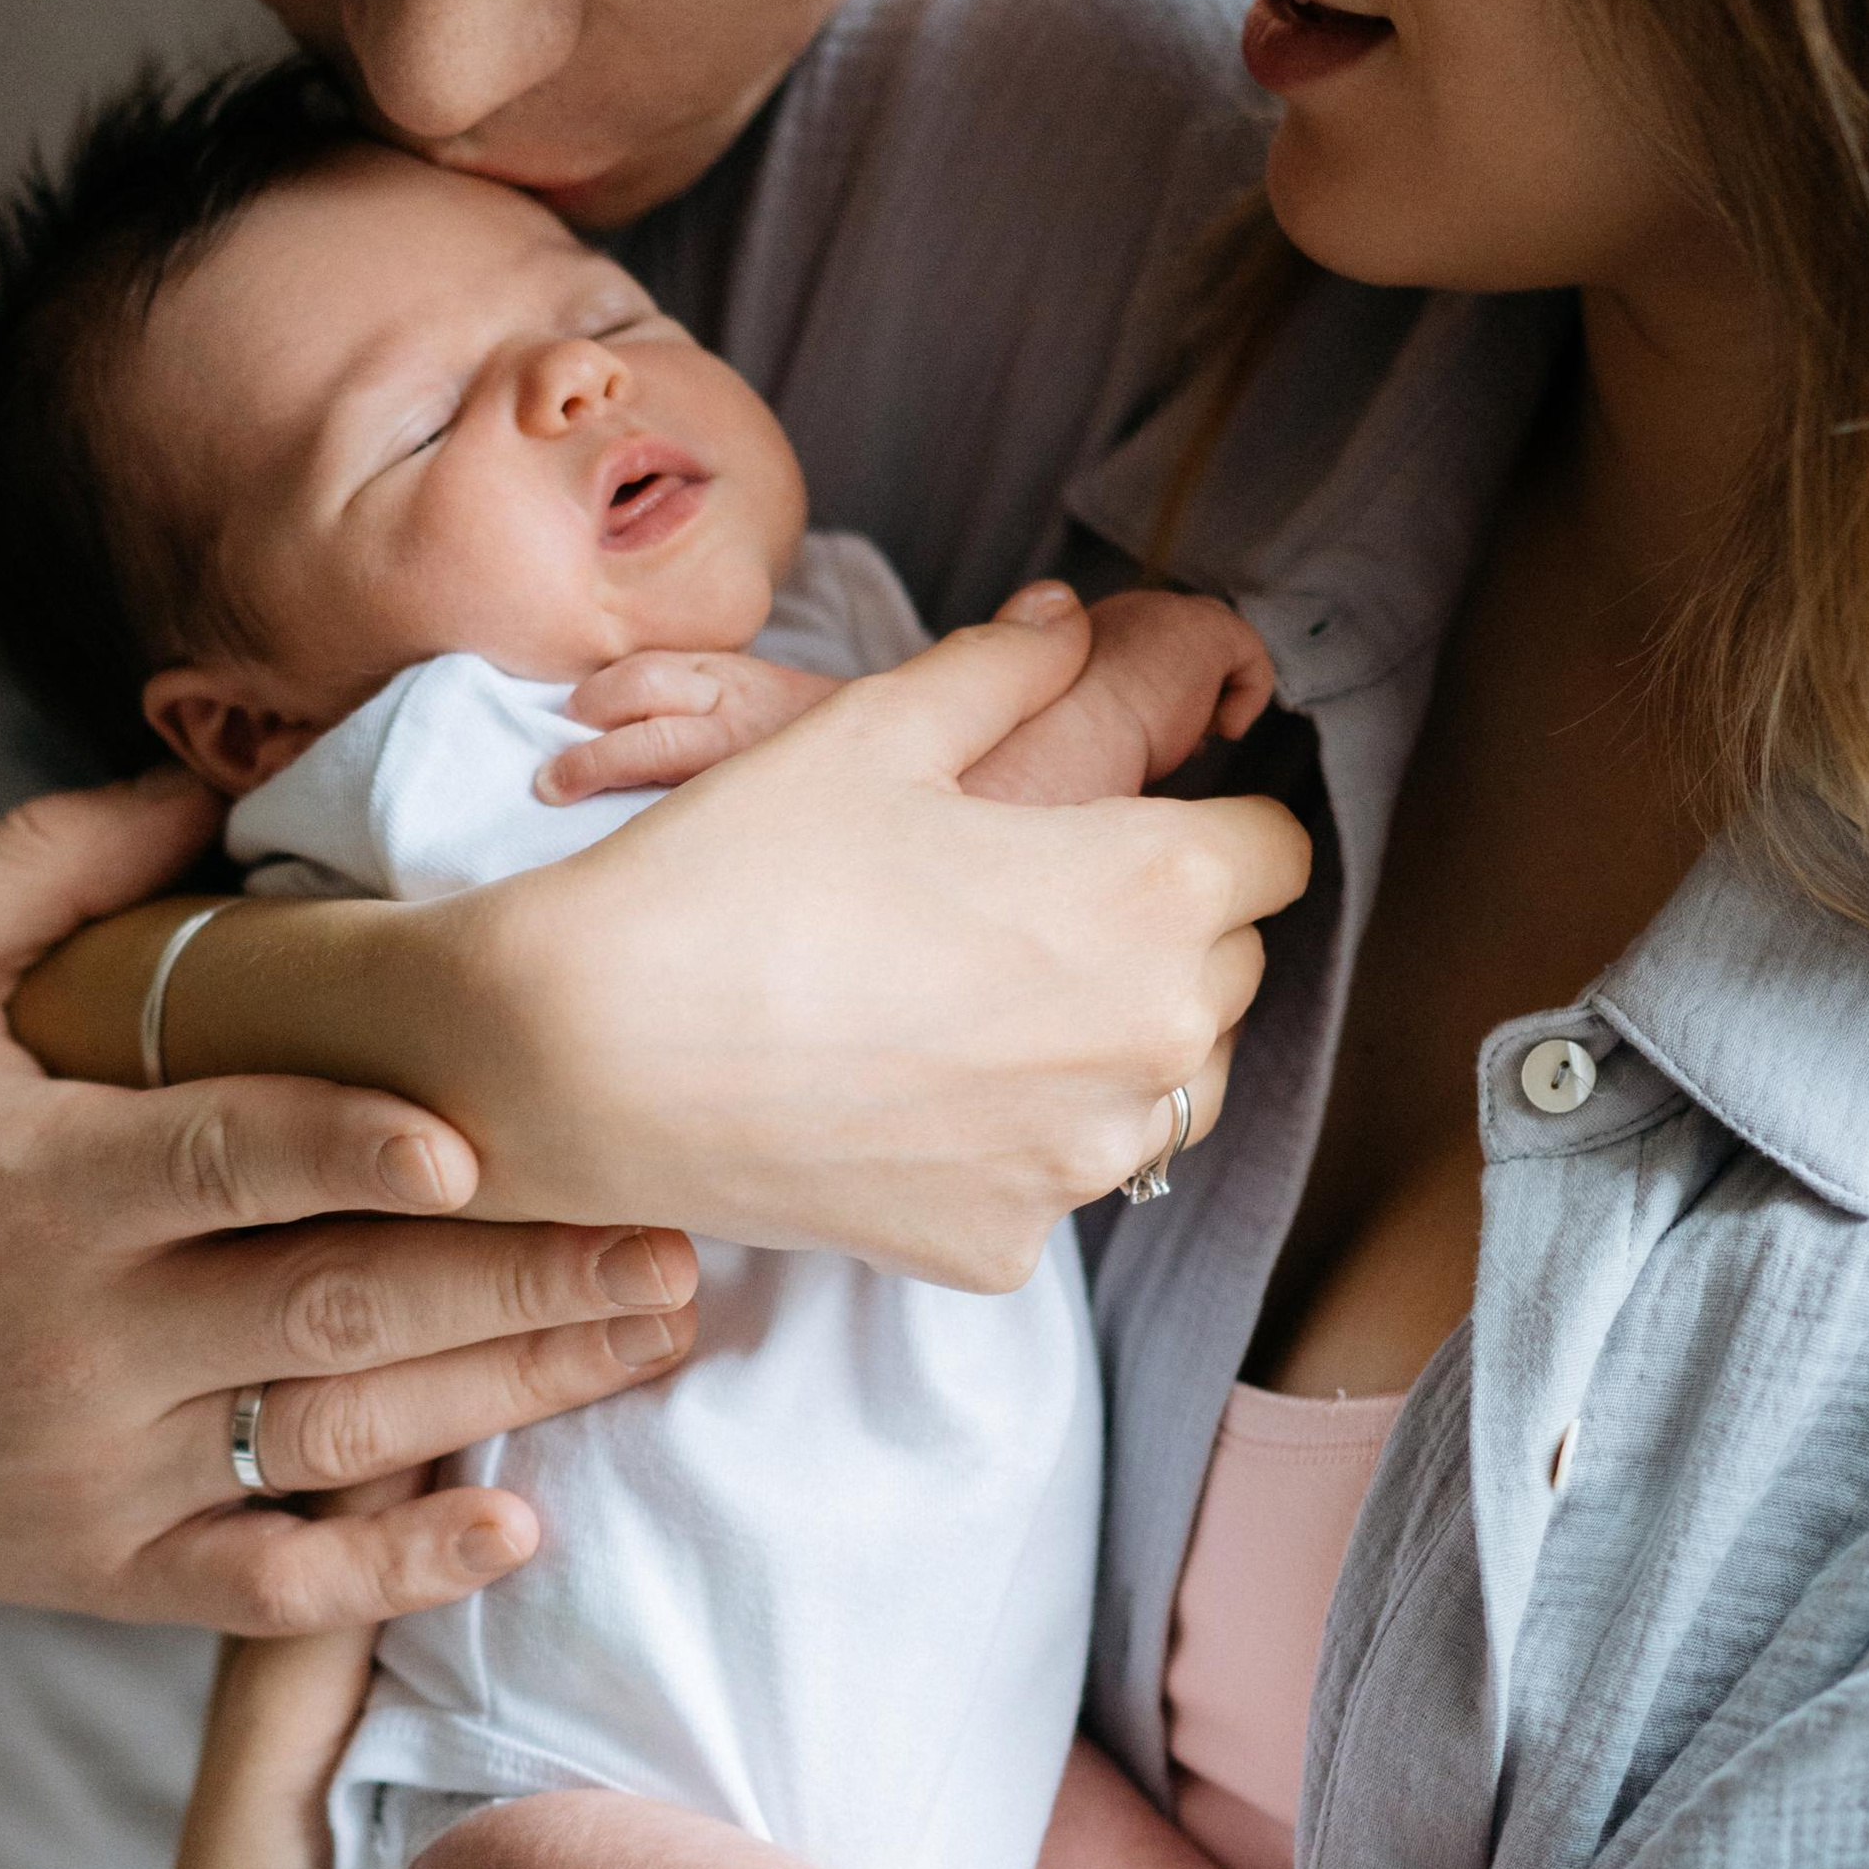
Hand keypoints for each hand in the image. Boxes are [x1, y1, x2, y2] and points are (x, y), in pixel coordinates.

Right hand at [0, 771, 697, 1642]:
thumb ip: (39, 870)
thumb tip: (204, 769)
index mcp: (28, 1183)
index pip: (218, 1160)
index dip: (352, 1146)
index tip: (484, 1134)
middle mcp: (74, 1339)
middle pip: (330, 1305)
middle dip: (518, 1274)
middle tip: (677, 1233)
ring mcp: (99, 1470)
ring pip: (338, 1434)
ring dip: (513, 1390)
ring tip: (658, 1330)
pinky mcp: (110, 1570)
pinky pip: (274, 1585)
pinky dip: (398, 1567)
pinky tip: (520, 1523)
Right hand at [467, 589, 1312, 1288]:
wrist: (592, 1054)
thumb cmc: (735, 874)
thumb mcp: (872, 732)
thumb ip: (1004, 670)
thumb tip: (1069, 623)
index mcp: (1151, 892)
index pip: (1277, 853)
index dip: (1217, 822)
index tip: (1148, 824)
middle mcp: (1149, 1045)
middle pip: (1228, 977)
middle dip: (1162, 935)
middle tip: (1034, 909)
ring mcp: (1078, 1163)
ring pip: (1162, 1095)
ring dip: (1110, 1047)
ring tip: (986, 1006)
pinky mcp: (1004, 1245)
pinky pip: (1053, 1181)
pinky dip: (1008, 1142)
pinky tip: (911, 1095)